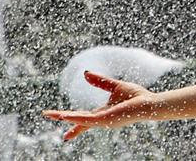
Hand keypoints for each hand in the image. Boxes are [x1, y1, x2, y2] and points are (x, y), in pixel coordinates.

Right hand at [42, 71, 158, 139]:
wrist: (149, 103)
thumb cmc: (136, 97)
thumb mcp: (114, 86)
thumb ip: (100, 81)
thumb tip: (85, 73)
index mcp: (103, 113)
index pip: (83, 117)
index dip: (71, 118)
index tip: (59, 119)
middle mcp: (101, 119)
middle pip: (78, 119)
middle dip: (63, 117)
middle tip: (46, 115)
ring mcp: (103, 121)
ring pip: (81, 120)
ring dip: (67, 117)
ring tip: (53, 115)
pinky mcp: (106, 119)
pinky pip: (88, 120)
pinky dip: (76, 118)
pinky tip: (67, 116)